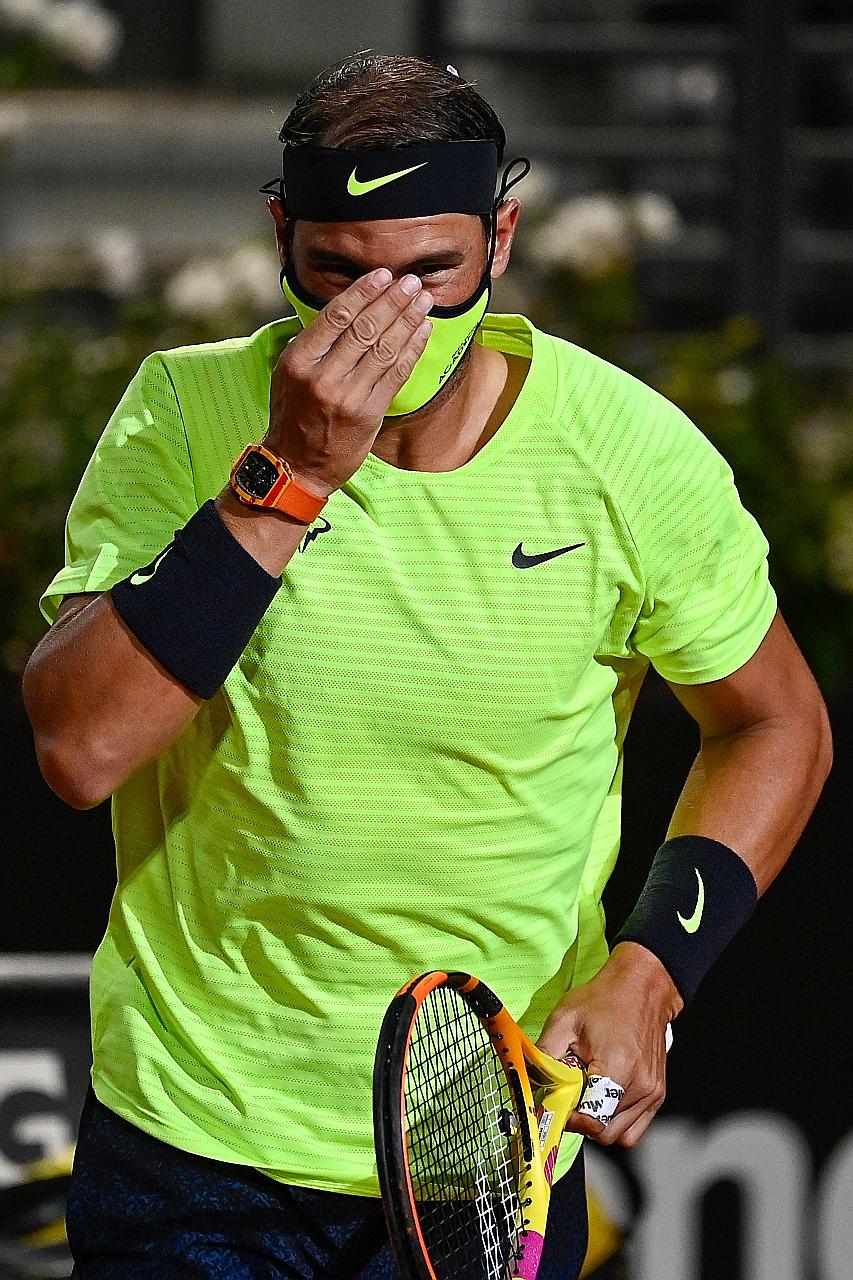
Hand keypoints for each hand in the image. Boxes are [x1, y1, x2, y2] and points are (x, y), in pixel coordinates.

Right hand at [265, 268, 433, 495]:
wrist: (297, 466)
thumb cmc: (294, 416)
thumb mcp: (289, 374)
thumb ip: (314, 344)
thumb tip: (349, 308)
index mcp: (299, 361)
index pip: (337, 316)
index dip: (364, 292)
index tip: (383, 275)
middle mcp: (324, 377)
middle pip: (365, 328)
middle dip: (392, 300)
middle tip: (410, 282)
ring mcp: (349, 397)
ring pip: (385, 348)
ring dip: (408, 320)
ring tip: (423, 300)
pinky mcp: (370, 414)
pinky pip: (397, 374)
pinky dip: (412, 349)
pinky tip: (423, 331)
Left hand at [536, 942, 682, 1146]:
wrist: (642, 987)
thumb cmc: (605, 999)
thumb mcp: (564, 1020)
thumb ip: (544, 1054)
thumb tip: (529, 1081)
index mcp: (616, 1069)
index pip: (590, 1120)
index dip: (568, 1118)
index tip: (557, 1106)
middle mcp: (639, 1086)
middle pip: (604, 1132)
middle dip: (582, 1123)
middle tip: (569, 1100)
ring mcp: (652, 1092)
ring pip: (620, 1134)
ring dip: (599, 1123)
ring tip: (589, 1095)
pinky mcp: (657, 1093)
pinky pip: (635, 1127)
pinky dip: (617, 1122)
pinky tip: (605, 1098)